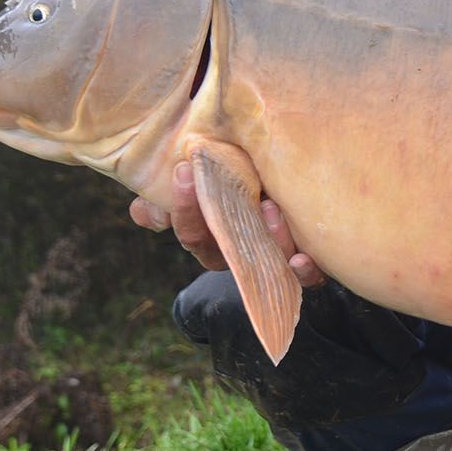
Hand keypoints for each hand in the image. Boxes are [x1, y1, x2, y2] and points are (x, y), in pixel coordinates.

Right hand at [129, 162, 325, 287]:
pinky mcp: (306, 268)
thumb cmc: (241, 180)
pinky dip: (303, 272)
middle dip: (217, 220)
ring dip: (265, 239)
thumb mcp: (208, 178)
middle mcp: (240, 254)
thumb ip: (173, 188)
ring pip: (264, 262)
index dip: (184, 209)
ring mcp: (272, 262)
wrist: (298, 188)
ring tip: (268, 208)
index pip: (191, 232)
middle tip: (220, 183)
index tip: (184, 170)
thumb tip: (144, 212)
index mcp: (212, 236)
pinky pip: (306, 280)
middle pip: (221, 250)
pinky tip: (301, 260)